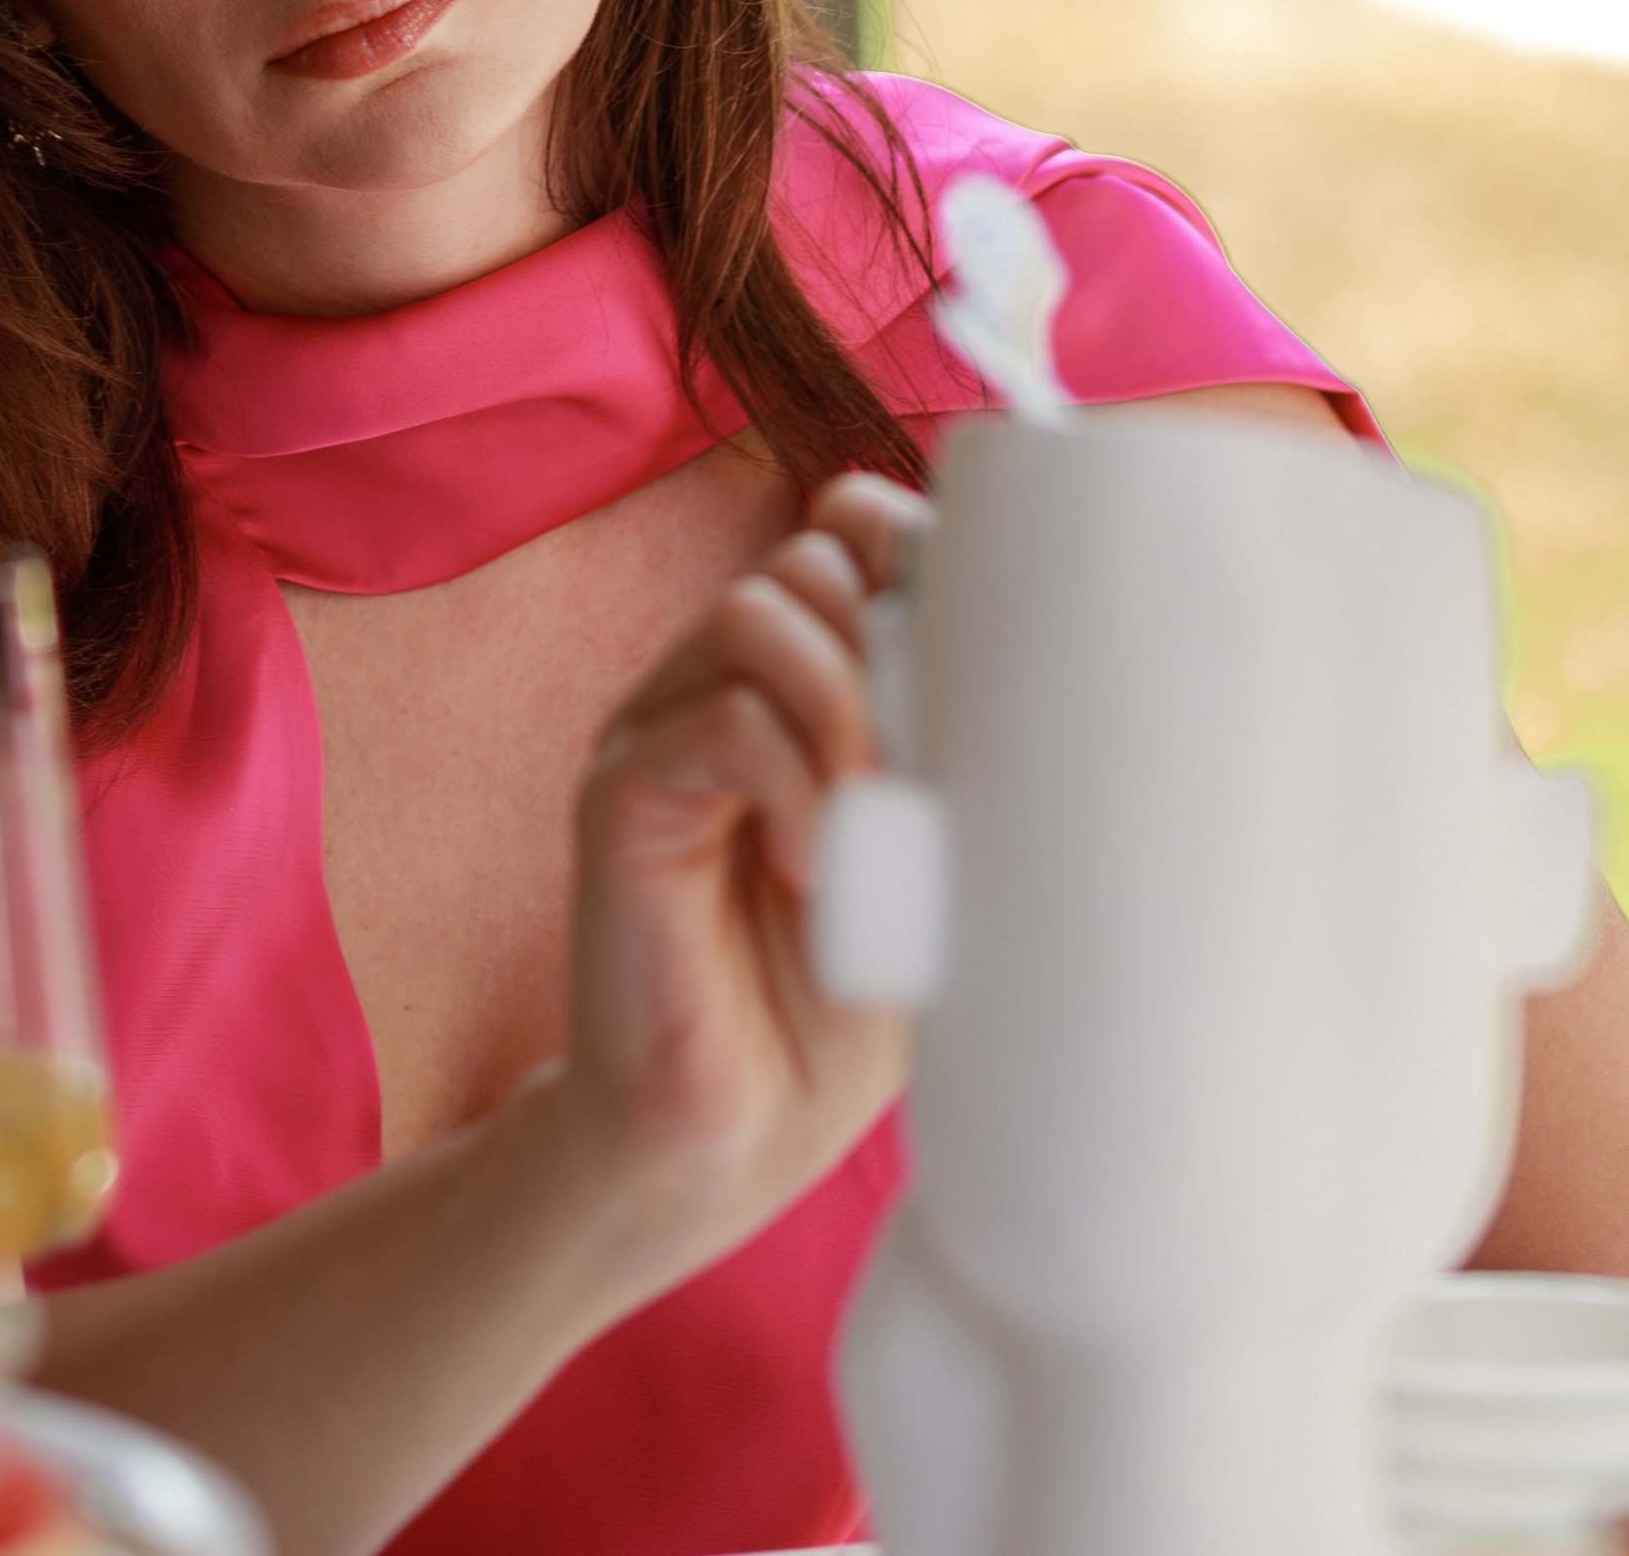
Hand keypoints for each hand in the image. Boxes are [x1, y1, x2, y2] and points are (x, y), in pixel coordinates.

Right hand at [538, 473, 930, 1308]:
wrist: (734, 1141)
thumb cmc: (838, 1012)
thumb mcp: (932, 868)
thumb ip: (956, 764)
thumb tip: (1053, 681)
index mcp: (796, 681)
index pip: (846, 528)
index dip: (909, 551)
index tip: (975, 648)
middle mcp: (717, 682)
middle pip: (809, 562)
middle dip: (888, 651)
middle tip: (920, 777)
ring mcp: (658, 730)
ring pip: (757, 616)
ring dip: (842, 710)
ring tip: (869, 828)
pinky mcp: (618, 800)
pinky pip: (716, 723)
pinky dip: (787, 782)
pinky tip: (814, 868)